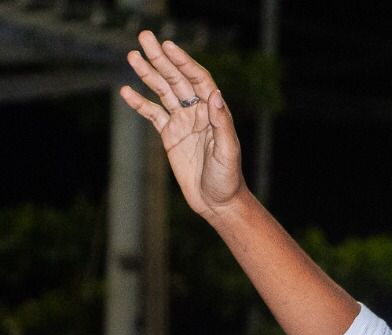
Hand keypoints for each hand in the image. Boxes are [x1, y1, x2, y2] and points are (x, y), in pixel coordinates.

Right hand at [119, 32, 246, 218]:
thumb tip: (215, 95)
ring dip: (148, 74)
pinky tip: (126, 91)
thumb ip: (222, 124)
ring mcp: (183, 122)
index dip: (184, 62)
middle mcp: (198, 113)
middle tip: (144, 38)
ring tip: (132, 55)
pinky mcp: (170, 136)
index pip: (198, 80)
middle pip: (177, 80)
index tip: (168, 47)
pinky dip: (140, 103)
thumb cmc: (228, 179)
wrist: (218, 202)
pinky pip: (153, 114)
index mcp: (214, 113)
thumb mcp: (228, 152)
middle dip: (161, 59)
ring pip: (163, 92)